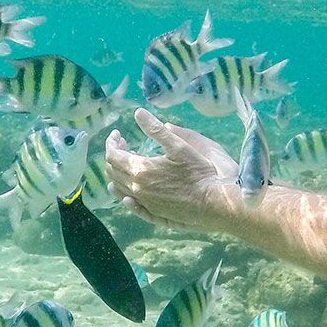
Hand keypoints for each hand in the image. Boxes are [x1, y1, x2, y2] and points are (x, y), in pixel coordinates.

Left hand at [104, 108, 239, 232]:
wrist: (214, 203)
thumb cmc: (199, 172)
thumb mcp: (179, 146)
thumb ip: (156, 129)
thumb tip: (138, 113)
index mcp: (141, 169)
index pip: (113, 155)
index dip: (112, 142)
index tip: (118, 134)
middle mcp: (137, 189)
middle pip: (113, 171)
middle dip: (114, 155)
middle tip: (123, 144)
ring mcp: (144, 203)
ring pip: (119, 188)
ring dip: (116, 173)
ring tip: (124, 162)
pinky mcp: (153, 214)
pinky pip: (131, 205)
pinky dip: (123, 194)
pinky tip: (126, 191)